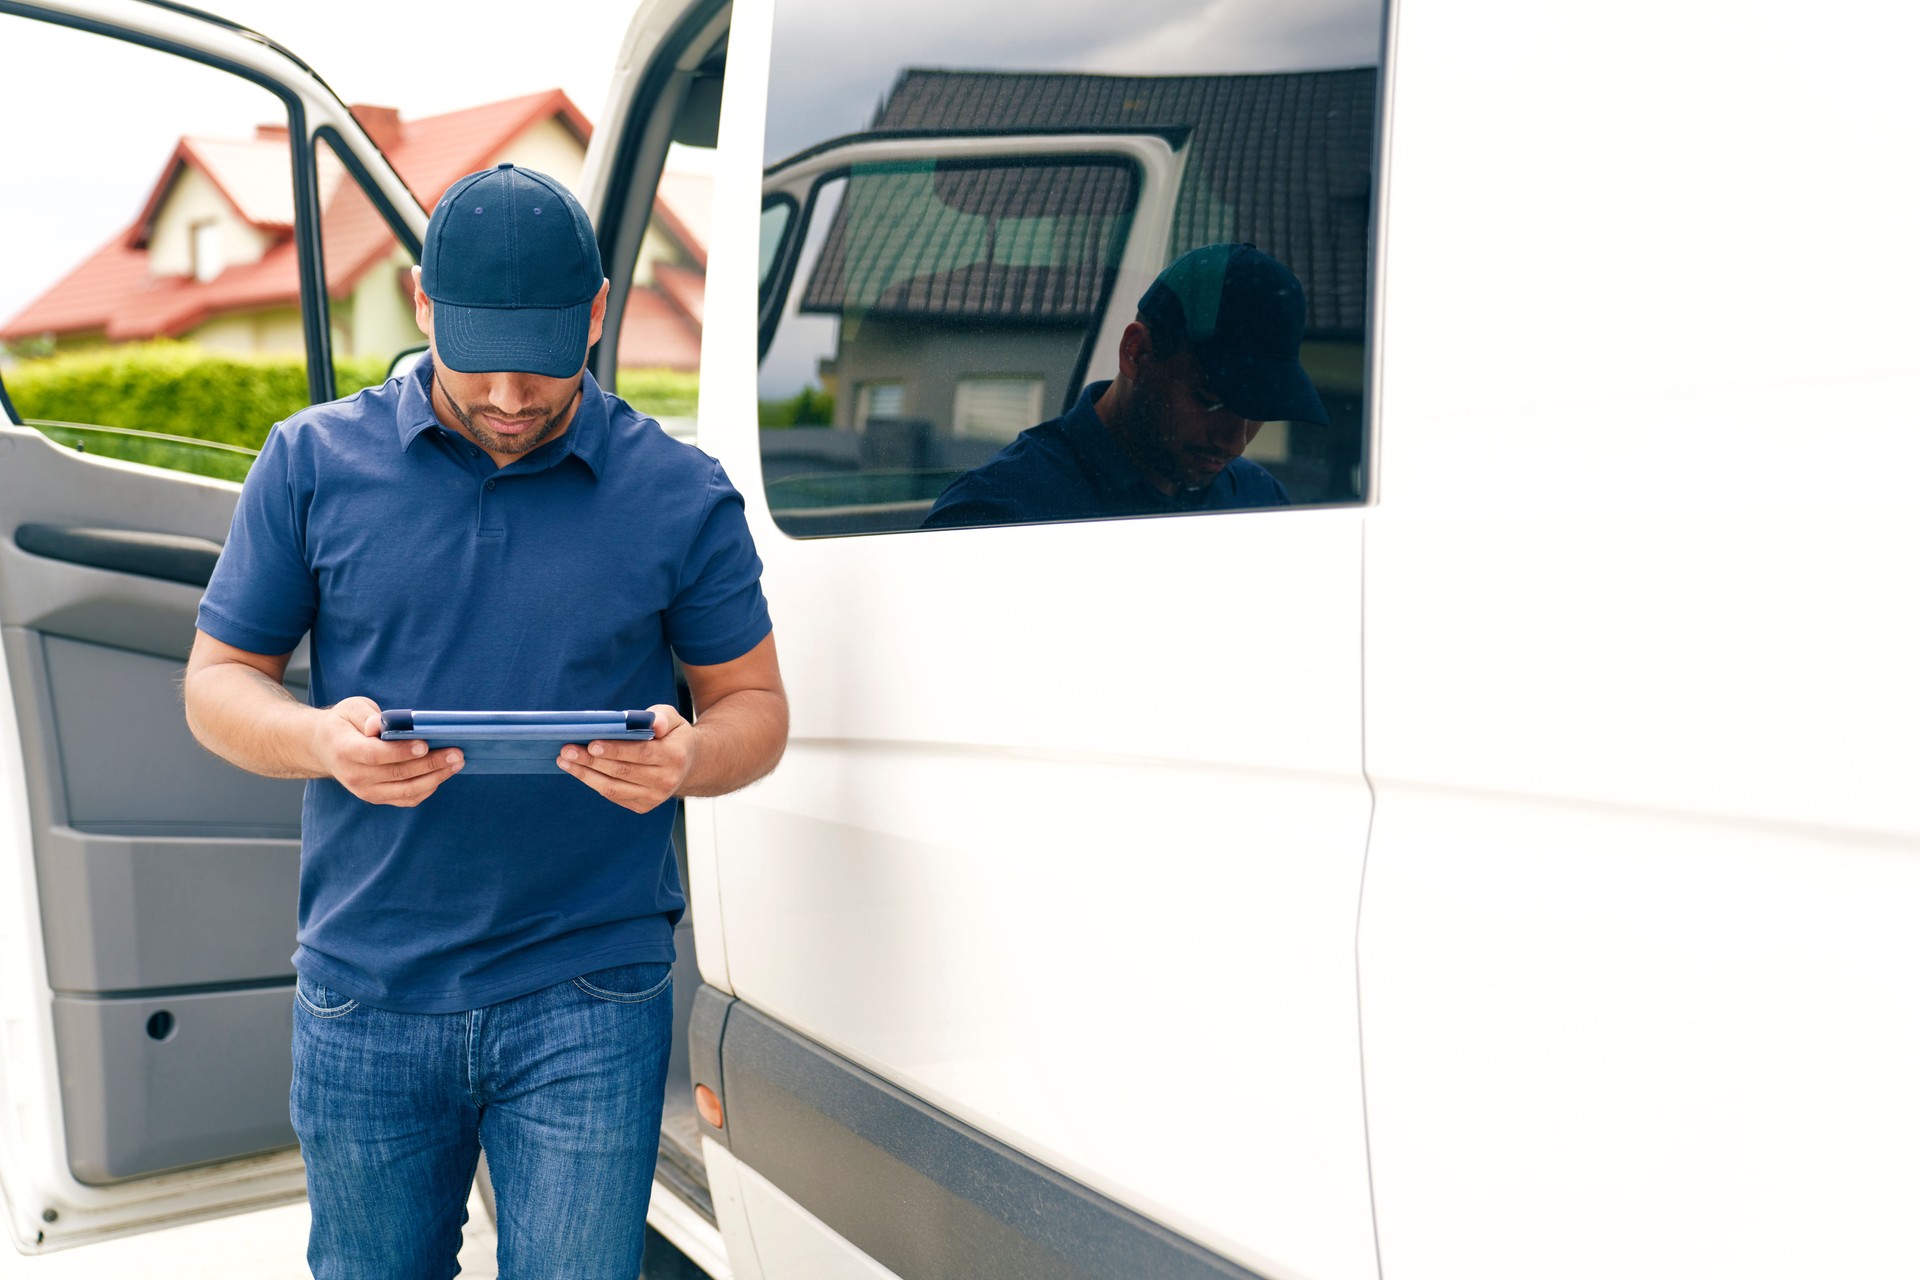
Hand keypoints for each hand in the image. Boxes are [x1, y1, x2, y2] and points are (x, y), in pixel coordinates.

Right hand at [312, 696, 463, 806]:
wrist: (324, 748)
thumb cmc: (343, 724)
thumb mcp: (351, 709)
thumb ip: (367, 716)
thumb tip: (380, 726)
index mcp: (346, 751)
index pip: (377, 755)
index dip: (402, 752)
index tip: (425, 744)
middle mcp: (355, 776)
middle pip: (398, 774)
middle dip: (431, 764)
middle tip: (456, 753)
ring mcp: (366, 791)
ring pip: (406, 791)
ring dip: (435, 778)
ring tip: (456, 763)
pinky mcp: (377, 798)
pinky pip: (406, 799)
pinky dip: (427, 788)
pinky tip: (442, 774)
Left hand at [556, 704, 694, 813]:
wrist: (687, 765)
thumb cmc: (671, 736)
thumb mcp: (673, 719)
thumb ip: (662, 717)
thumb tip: (653, 724)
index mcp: (675, 756)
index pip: (641, 753)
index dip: (615, 750)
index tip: (592, 744)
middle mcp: (666, 780)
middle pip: (622, 771)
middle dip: (591, 761)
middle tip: (567, 750)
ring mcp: (655, 797)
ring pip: (613, 787)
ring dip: (585, 774)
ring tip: (565, 760)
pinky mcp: (643, 806)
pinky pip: (613, 795)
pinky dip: (593, 783)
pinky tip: (578, 770)